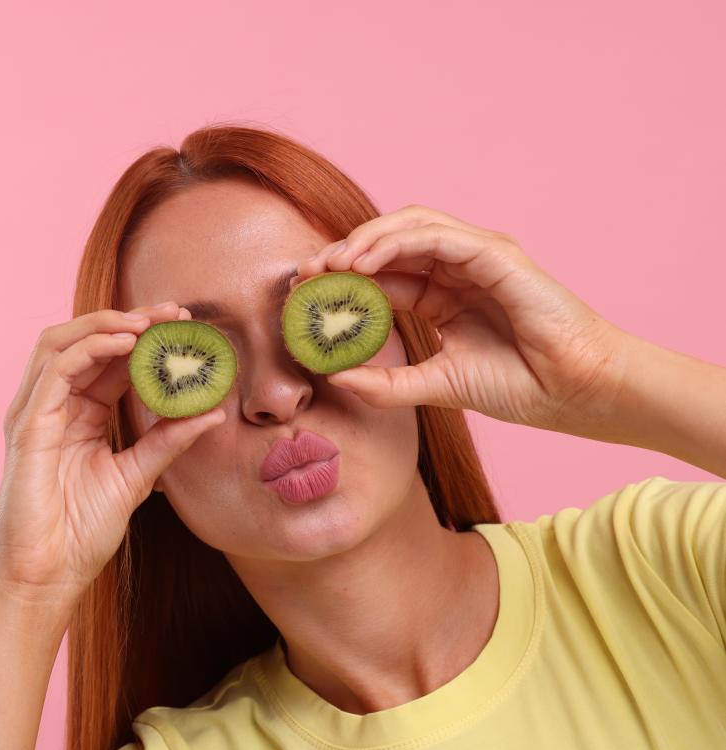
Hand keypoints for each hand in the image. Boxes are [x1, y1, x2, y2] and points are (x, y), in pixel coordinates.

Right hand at [0, 301, 225, 604]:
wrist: (49, 574)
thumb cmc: (81, 532)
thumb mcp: (137, 476)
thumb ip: (169, 441)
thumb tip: (213, 413)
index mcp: (77, 414)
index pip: (109, 359)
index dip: (144, 336)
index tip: (184, 325)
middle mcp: (52, 406)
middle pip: (84, 341)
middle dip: (128, 319)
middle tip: (173, 314)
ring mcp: (34, 412)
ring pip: (60, 343)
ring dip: (104, 324)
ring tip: (147, 323)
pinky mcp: (27, 426)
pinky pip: (55, 370)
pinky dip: (89, 348)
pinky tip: (124, 344)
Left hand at [295, 204, 629, 436]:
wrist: (576, 393)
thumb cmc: (521, 387)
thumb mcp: (437, 385)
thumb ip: (387, 384)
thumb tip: (335, 379)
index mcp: (442, 296)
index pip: (381, 275)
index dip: (340, 280)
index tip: (302, 294)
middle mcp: (456, 269)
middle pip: (388, 244)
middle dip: (342, 254)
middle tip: (304, 274)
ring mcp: (477, 256)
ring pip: (408, 228)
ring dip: (362, 241)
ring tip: (328, 265)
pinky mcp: (495, 253)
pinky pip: (435, 235)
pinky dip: (394, 242)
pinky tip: (362, 263)